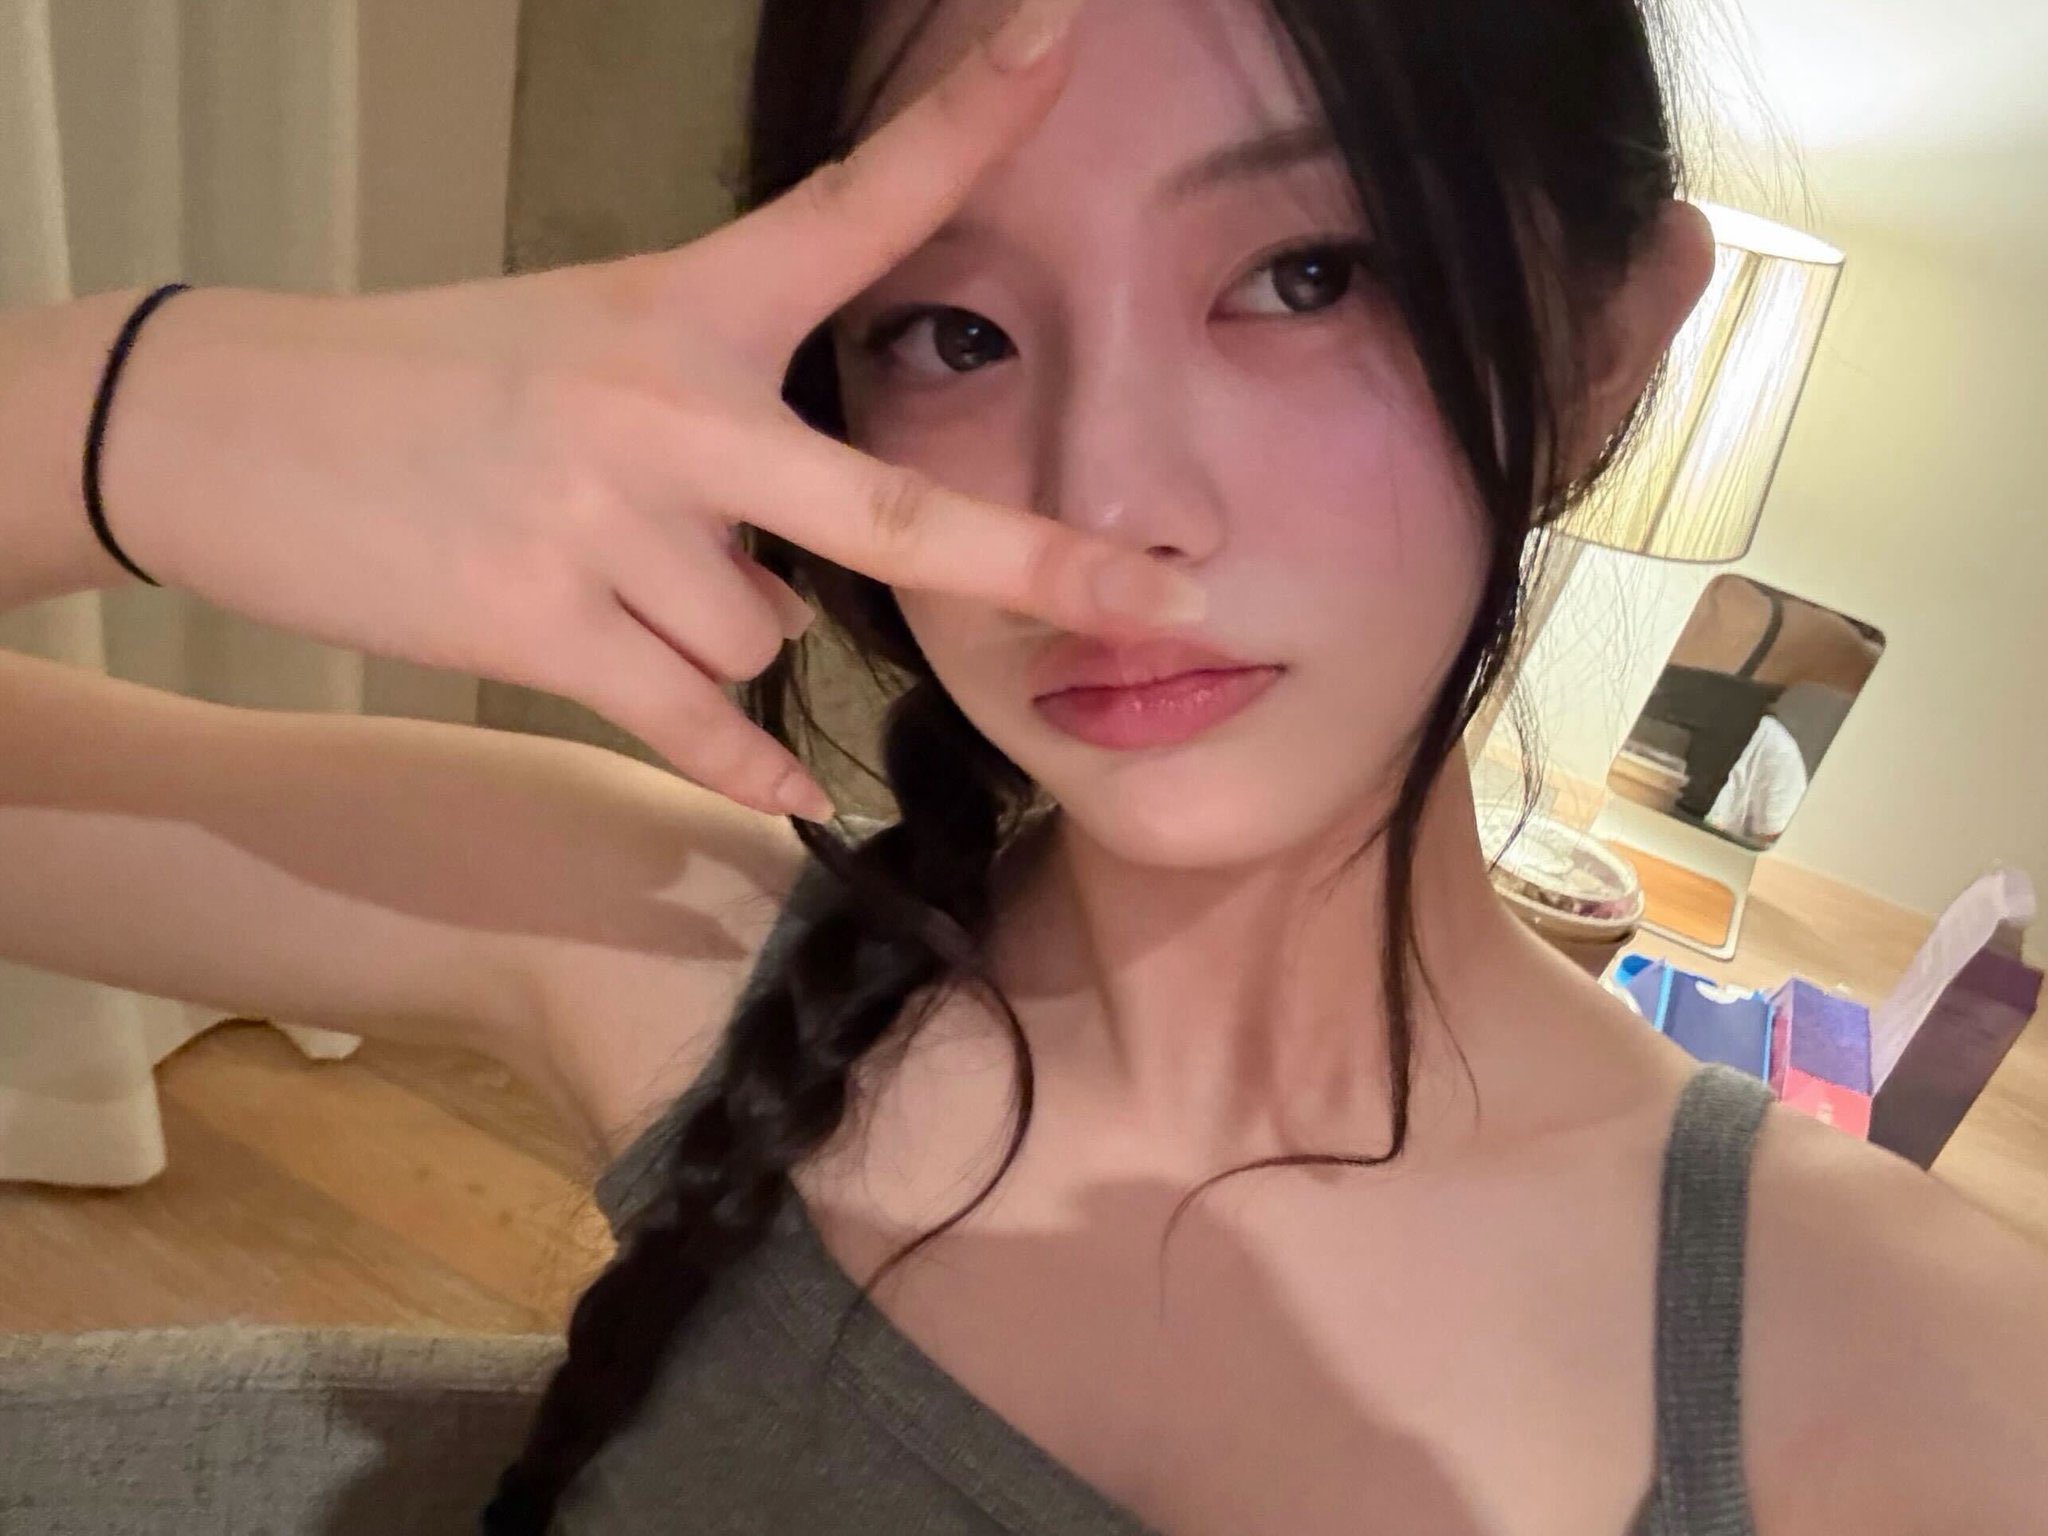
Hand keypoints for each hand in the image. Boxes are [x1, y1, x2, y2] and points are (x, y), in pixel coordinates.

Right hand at [100, 0, 1199, 820]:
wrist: (231, 423)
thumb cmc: (431, 382)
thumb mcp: (588, 347)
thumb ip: (721, 442)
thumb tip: (800, 601)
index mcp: (687, 304)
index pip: (855, 208)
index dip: (965, 124)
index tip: (1063, 37)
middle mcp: (669, 406)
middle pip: (897, 511)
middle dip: (1044, 566)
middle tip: (1168, 595)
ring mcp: (609, 523)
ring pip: (766, 640)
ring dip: (722, 638)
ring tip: (601, 573)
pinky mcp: (543, 626)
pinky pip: (699, 724)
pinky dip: (742, 766)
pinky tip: (784, 797)